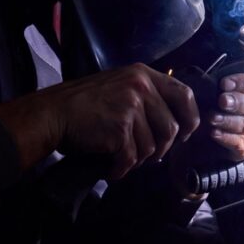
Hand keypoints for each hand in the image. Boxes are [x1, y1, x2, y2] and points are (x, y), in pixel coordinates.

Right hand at [0, 63, 199, 178]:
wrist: (52, 113)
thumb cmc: (84, 104)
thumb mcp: (120, 85)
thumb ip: (146, 95)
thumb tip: (174, 122)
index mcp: (143, 74)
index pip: (185, 94)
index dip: (191, 118)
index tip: (186, 133)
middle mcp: (141, 87)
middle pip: (171, 128)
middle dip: (163, 148)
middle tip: (150, 155)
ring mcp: (131, 107)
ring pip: (152, 147)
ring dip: (139, 159)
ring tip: (123, 158)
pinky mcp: (119, 128)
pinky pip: (131, 157)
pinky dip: (122, 169)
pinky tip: (112, 169)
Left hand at [208, 73, 243, 160]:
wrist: (206, 142)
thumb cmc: (211, 113)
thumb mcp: (211, 98)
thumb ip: (214, 90)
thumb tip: (207, 83)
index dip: (241, 83)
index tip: (224, 84)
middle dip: (237, 102)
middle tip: (222, 101)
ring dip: (230, 121)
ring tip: (213, 119)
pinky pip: (242, 142)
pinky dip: (227, 138)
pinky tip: (215, 133)